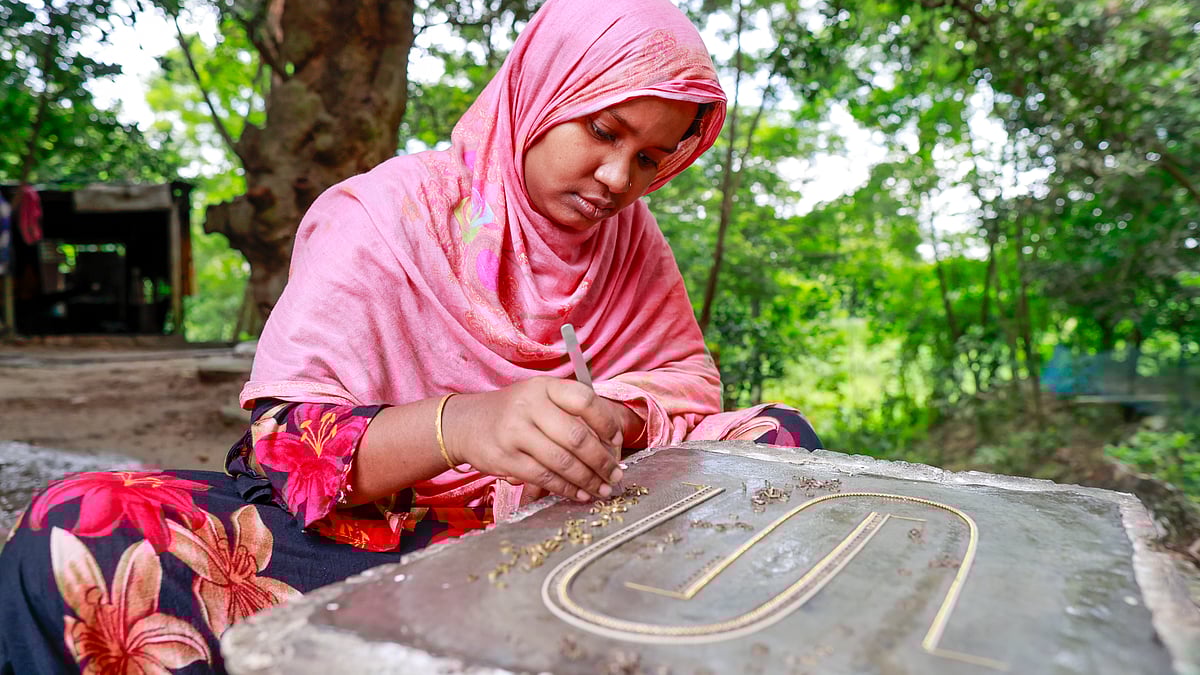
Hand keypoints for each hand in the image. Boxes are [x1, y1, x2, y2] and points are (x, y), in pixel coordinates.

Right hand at [444, 377, 625, 501]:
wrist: (466, 423)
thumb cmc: (514, 412)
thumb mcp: (539, 398)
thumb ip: (570, 412)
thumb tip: (610, 445)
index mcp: (544, 387)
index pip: (585, 400)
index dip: (607, 423)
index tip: (617, 442)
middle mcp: (529, 406)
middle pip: (577, 437)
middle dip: (602, 461)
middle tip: (615, 475)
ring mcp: (515, 432)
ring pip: (562, 462)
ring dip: (588, 480)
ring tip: (602, 489)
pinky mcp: (506, 458)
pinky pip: (544, 477)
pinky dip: (566, 489)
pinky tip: (579, 493)